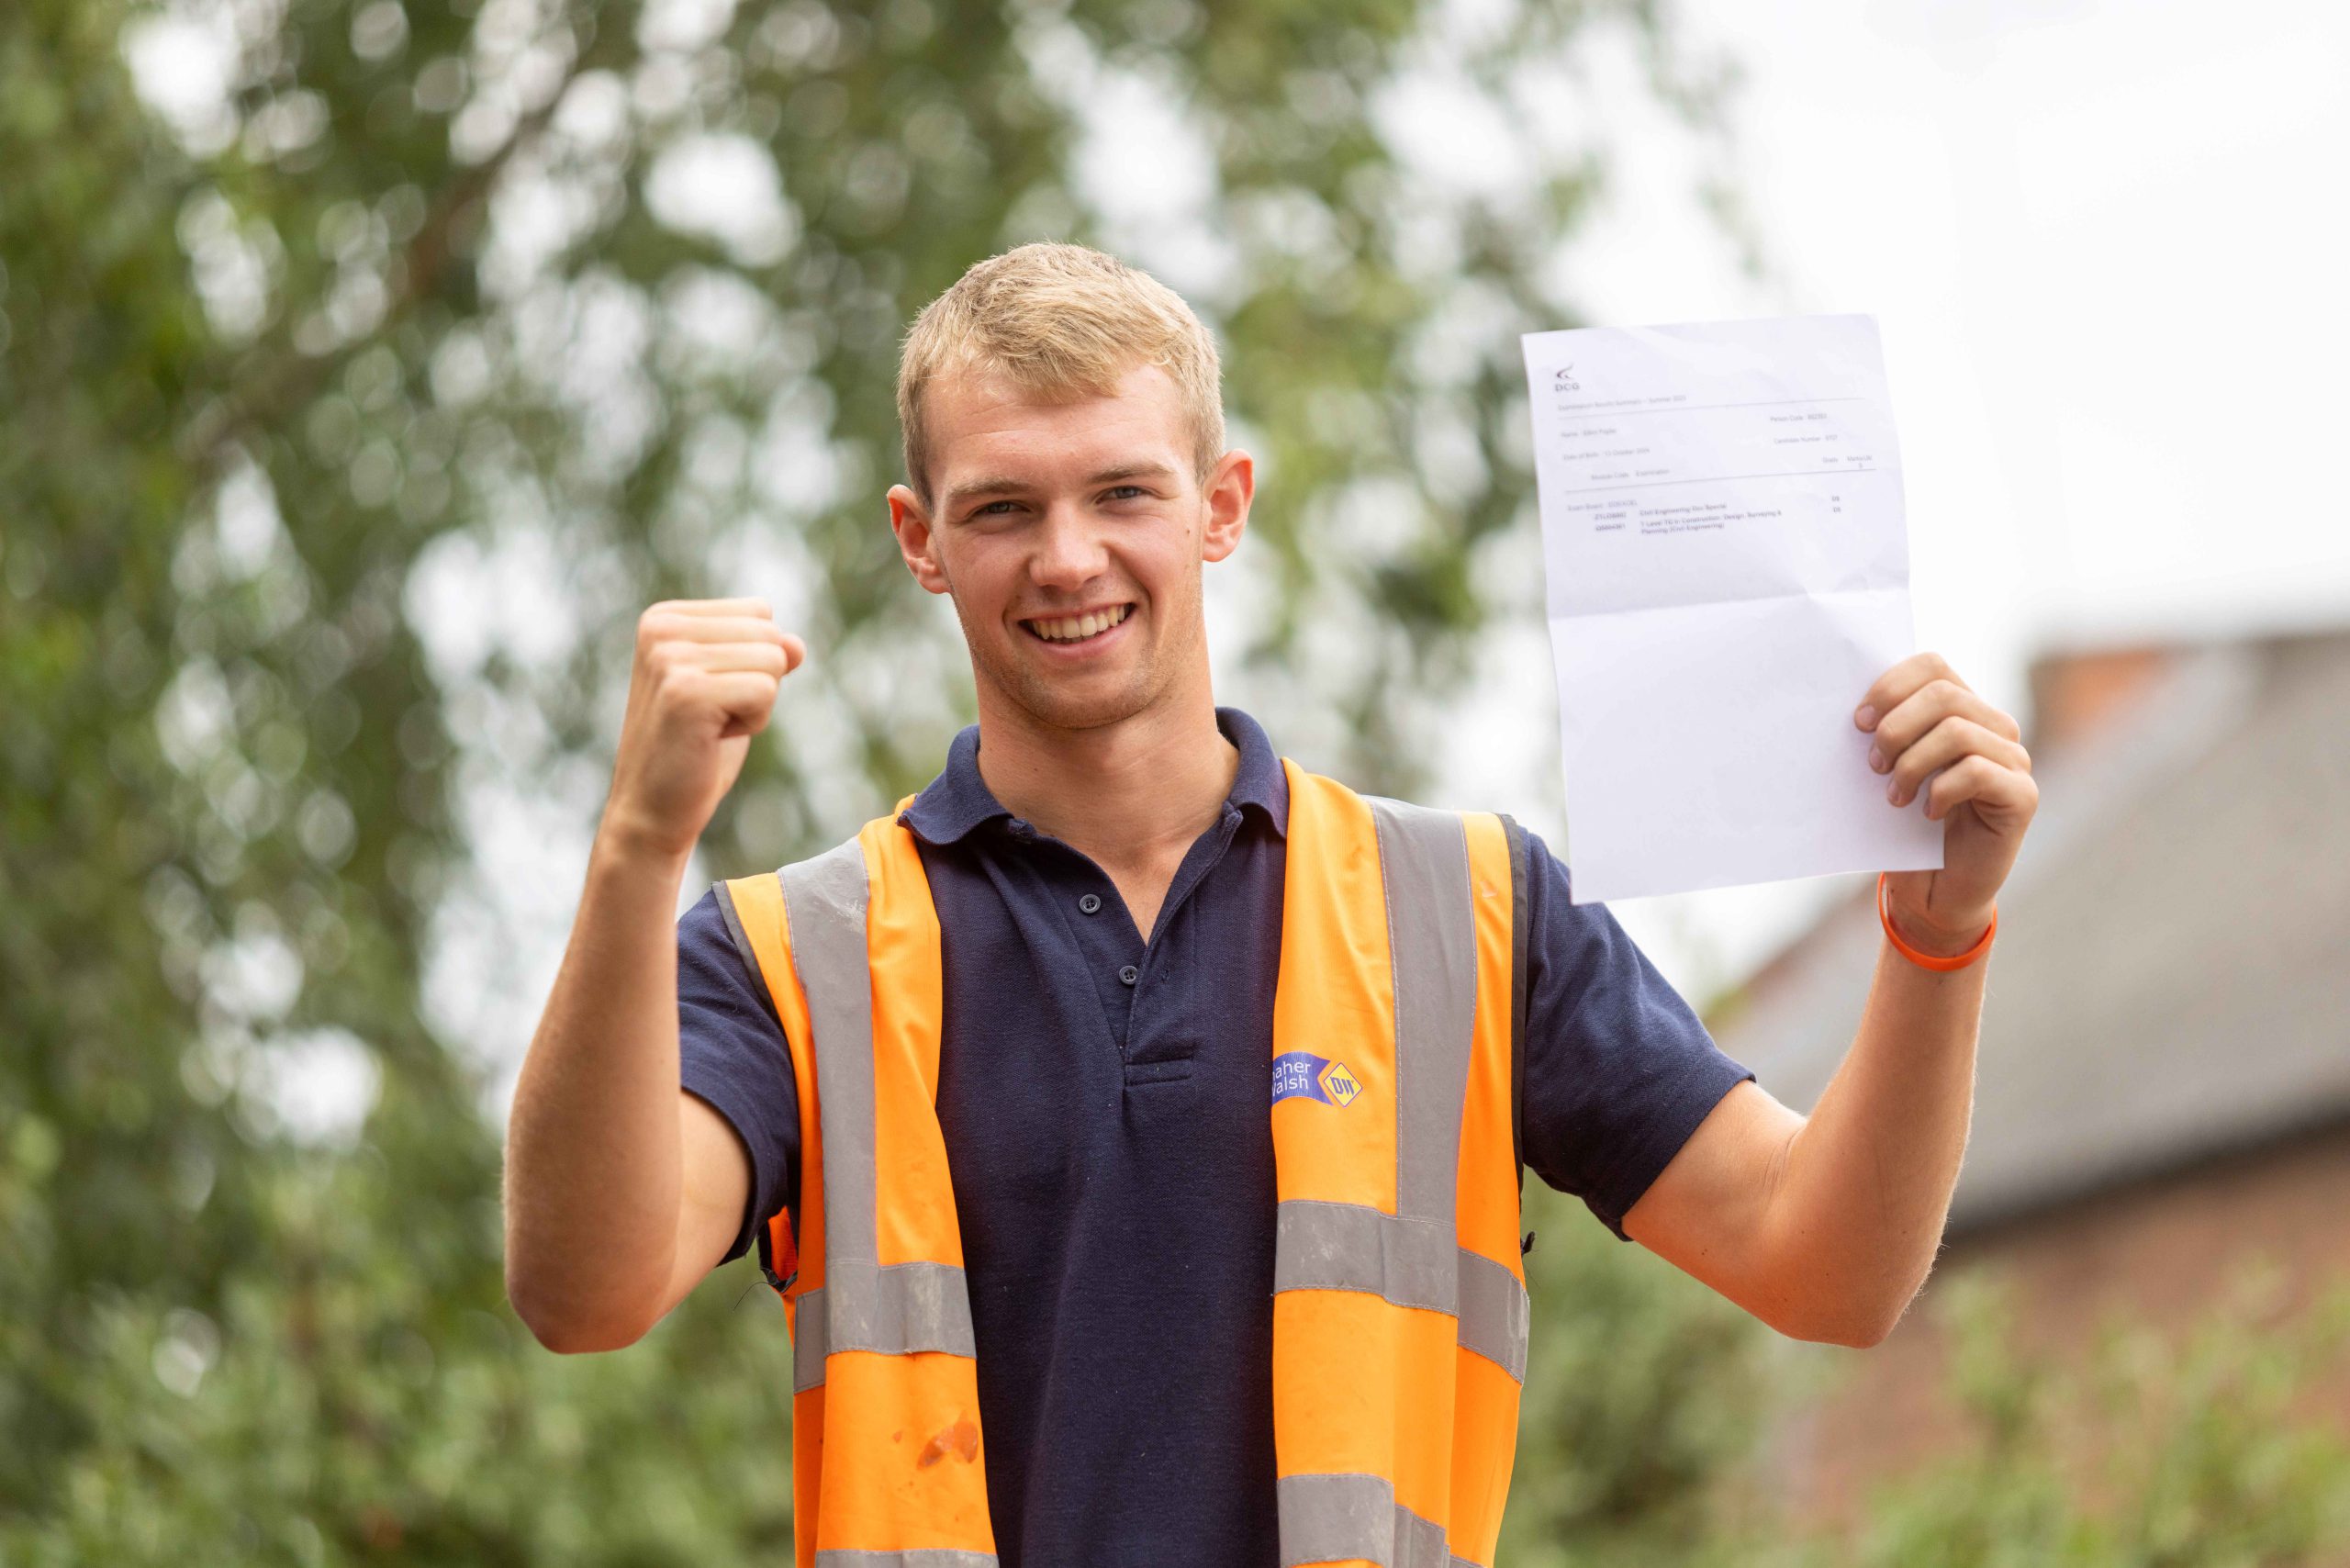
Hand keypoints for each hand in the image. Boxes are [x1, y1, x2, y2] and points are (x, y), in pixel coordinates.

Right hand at [601, 598, 805, 862]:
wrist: (652, 811)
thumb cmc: (695, 751)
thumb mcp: (733, 689)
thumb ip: (763, 655)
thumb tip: (797, 644)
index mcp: (665, 618)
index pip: (759, 613)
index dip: (751, 662)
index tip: (711, 696)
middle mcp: (661, 629)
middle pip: (770, 634)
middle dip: (758, 683)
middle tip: (712, 718)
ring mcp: (670, 658)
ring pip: (773, 661)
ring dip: (756, 706)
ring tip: (710, 729)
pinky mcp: (687, 692)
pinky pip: (766, 690)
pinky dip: (753, 723)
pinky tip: (712, 740)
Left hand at [1856, 652, 2037, 956]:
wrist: (1934, 890)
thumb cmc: (1904, 827)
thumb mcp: (1887, 772)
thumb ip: (1883, 734)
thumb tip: (1852, 711)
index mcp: (1962, 709)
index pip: (1933, 665)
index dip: (1891, 686)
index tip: (1858, 722)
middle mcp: (1995, 727)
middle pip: (1943, 695)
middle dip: (1896, 728)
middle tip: (1873, 765)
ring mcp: (2014, 760)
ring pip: (1957, 731)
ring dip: (1912, 764)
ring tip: (1894, 796)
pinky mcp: (2021, 796)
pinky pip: (1977, 772)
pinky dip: (1940, 791)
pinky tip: (1926, 813)